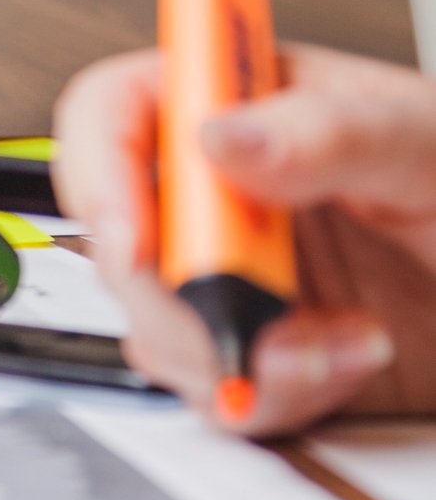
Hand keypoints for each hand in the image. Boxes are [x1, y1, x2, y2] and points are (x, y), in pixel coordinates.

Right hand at [52, 43, 435, 435]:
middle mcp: (223, 191)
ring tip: (330, 340)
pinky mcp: (255, 351)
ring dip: (234, 350)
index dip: (97, 169)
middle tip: (250, 307)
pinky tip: (341, 362)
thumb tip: (222, 135)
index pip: (115, 111)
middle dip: (176, 291)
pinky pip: (211, 389)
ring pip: (152, 328)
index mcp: (248, 106)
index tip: (135, 237)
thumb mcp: (427, 144)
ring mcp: (233, 277)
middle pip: (117, 238)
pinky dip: (273, 393)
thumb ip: (329, 131)